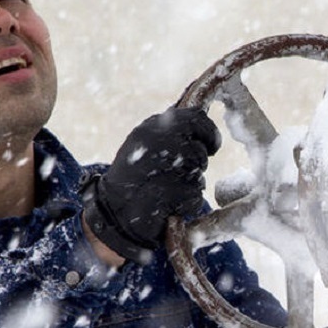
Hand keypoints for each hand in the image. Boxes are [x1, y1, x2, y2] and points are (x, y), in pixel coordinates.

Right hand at [83, 108, 221, 261]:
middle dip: (198, 163)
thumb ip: (172, 131)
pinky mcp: (167, 194)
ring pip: (198, 174)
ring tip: (168, 187)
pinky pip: (194, 195)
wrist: (114, 209)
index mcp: (151, 127)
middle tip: (182, 171)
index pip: (195, 119)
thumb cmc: (135, 175)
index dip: (210, 133)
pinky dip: (187, 202)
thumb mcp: (147, 142)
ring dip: (191, 183)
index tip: (212, 146)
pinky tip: (168, 203)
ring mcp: (160, 168)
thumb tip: (203, 123)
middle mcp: (155, 144)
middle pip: (198, 151)